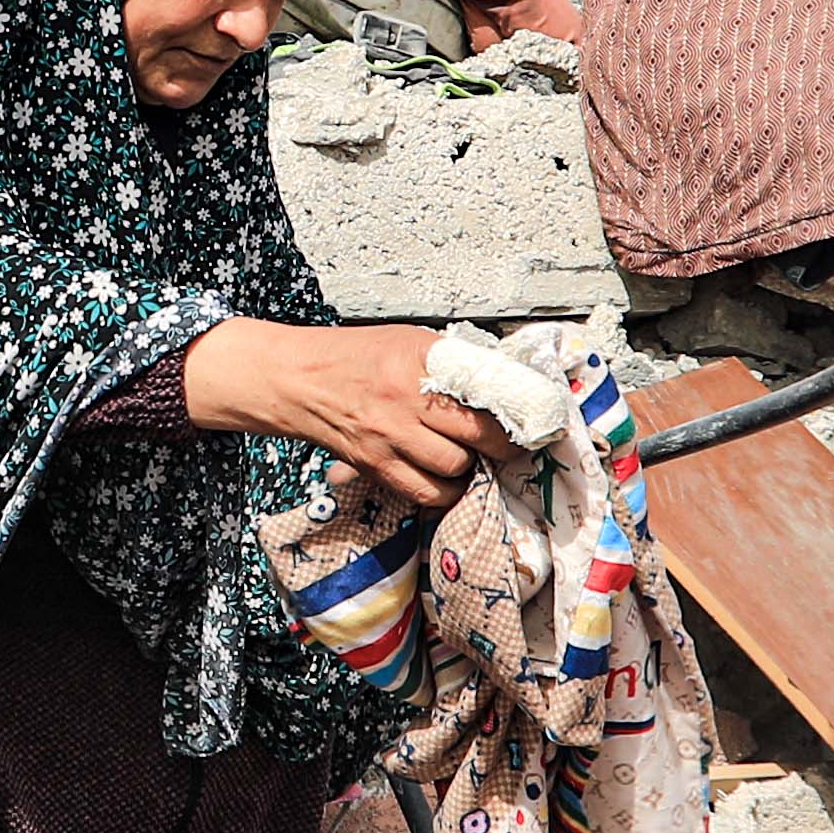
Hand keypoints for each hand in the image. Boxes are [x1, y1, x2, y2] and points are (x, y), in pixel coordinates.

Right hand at [182, 318, 498, 507]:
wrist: (297, 380)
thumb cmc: (354, 357)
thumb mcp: (407, 341)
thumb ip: (451, 362)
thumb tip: (502, 383)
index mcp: (420, 357)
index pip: (487, 386)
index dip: (518, 409)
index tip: (536, 419)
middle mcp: (406, 396)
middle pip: (479, 433)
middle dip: (506, 445)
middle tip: (514, 446)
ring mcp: (390, 435)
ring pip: (456, 467)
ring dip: (472, 468)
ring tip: (474, 460)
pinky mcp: (376, 465)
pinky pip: (426, 492)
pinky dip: (445, 491)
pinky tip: (447, 479)